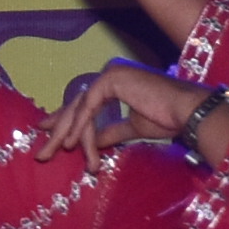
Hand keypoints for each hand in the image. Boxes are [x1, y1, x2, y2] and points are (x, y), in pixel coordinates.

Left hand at [39, 59, 217, 159]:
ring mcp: (110, 74)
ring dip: (65, 133)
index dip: (63, 119)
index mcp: (115, 83)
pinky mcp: (111, 79)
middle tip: (41, 152)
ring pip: (79, 107)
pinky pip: (88, 107)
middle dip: (57, 130)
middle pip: (76, 105)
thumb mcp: (131, 128)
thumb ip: (111, 132)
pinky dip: (79, 126)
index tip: (46, 132)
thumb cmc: (167, 118)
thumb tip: (94, 142)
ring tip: (52, 153)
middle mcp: (110, 75)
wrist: (187, 112)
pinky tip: (69, 143)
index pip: (82, 102)